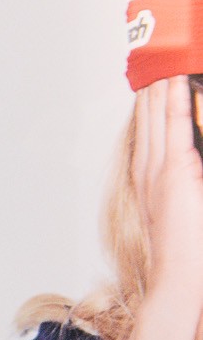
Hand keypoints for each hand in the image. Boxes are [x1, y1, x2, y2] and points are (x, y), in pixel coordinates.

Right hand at [140, 75, 202, 308]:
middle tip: (154, 61)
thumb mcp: (185, 212)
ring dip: (161, 89)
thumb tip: (190, 168)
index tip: (152, 82)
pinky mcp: (178, 172)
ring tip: (164, 62)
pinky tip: (176, 83)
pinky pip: (176, 128)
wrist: (181, 278)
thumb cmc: (187, 254)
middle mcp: (148, 174)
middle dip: (152, 90)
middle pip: (148, 120)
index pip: (149, 134)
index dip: (149, 106)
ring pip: (159, 118)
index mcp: (150, 183)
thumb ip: (188, 187)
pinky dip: (176, 103)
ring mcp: (159, 172)